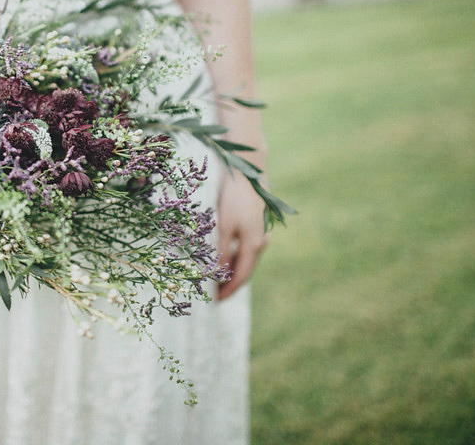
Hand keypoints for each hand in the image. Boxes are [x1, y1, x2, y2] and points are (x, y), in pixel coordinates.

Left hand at [215, 174, 268, 299]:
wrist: (247, 170)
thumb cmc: (233, 197)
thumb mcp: (224, 225)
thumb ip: (221, 251)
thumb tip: (217, 276)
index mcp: (254, 245)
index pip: (241, 277)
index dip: (228, 291)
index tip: (215, 303)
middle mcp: (261, 242)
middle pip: (245, 271)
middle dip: (230, 285)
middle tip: (212, 296)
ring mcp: (260, 234)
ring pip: (245, 261)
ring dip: (232, 272)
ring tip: (214, 282)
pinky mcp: (255, 226)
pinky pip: (245, 250)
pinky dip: (234, 259)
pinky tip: (222, 261)